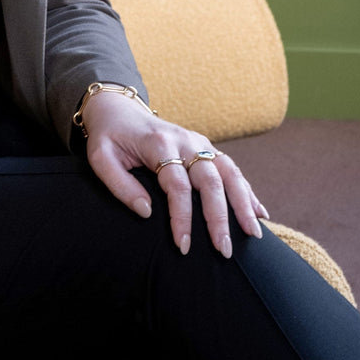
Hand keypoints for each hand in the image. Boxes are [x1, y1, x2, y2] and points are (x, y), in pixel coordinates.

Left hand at [80, 88, 268, 257]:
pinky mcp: (205, 147)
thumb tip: (147, 212)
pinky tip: (259, 213)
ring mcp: (198, 142)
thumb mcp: (100, 158)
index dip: (182, 217)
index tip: (184, 245)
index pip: (177, 185)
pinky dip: (247, 191)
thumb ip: (120, 185)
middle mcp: (185, 141)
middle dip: (219, 218)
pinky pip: (231, 168)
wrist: (117, 108)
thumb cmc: (108, 137)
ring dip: (243, 203)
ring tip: (253, 234)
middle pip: (210, 180)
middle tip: (224, 250)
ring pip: (229, 172)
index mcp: (159, 143)